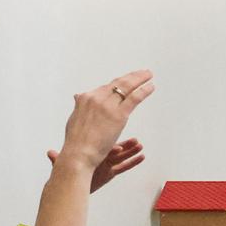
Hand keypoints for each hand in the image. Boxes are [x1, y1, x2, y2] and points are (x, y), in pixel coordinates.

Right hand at [46, 70, 154, 188]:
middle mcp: (97, 98)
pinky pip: (134, 98)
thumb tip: (77, 97)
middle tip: (142, 72)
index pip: (106, 87)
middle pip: (117, 83)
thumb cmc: (76, 142)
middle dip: (132, 76)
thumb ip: (80, 106)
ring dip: (140, 79)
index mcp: (86, 98)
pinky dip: (143, 90)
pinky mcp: (118, 115)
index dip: (118, 84)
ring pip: (126, 87)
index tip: (127, 80)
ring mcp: (108, 105)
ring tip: (149, 75)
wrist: (79, 154)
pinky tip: (151, 87)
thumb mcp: (74, 118)